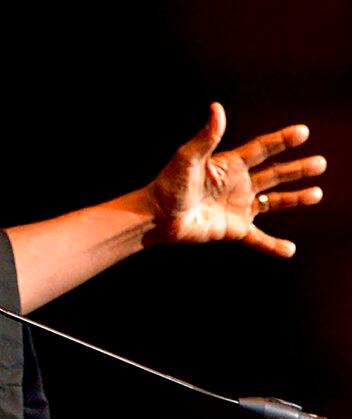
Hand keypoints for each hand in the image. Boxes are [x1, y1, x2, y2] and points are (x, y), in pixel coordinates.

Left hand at [147, 102, 325, 256]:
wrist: (156, 217)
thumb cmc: (168, 185)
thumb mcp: (187, 159)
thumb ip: (205, 137)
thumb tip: (216, 108)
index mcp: (229, 165)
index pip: (261, 149)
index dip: (282, 141)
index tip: (302, 132)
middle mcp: (237, 184)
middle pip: (274, 175)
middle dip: (298, 169)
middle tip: (321, 164)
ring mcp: (237, 207)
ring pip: (273, 202)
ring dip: (295, 199)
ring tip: (317, 195)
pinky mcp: (232, 229)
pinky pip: (258, 238)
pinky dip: (273, 246)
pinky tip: (289, 250)